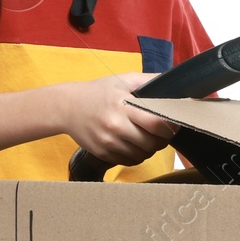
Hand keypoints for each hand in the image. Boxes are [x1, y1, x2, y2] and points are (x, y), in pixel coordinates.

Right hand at [60, 71, 178, 166]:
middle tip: (161, 132)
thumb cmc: (98, 92)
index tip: (172, 123)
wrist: (67, 107)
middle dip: (162, 139)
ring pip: (142, 155)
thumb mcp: (123, 80)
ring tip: (148, 138)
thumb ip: (148, 80)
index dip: (170, 126)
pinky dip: (137, 155)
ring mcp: (108, 142)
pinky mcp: (103, 153)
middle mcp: (115, 126)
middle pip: (152, 143)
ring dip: (150, 149)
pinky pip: (130, 161)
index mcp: (123, 106)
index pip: (156, 124)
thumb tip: (172, 82)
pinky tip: (135, 145)